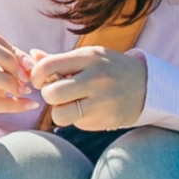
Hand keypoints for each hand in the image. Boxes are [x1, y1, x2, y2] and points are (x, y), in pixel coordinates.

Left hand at [29, 46, 147, 130]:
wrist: (146, 86)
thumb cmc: (109, 69)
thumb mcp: (89, 57)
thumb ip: (59, 59)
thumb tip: (31, 55)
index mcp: (89, 57)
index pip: (46, 66)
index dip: (37, 77)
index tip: (43, 81)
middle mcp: (96, 77)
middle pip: (51, 94)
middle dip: (48, 96)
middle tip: (58, 94)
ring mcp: (102, 100)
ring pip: (60, 114)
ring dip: (60, 112)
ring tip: (71, 104)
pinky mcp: (106, 119)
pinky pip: (76, 123)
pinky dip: (77, 119)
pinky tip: (90, 110)